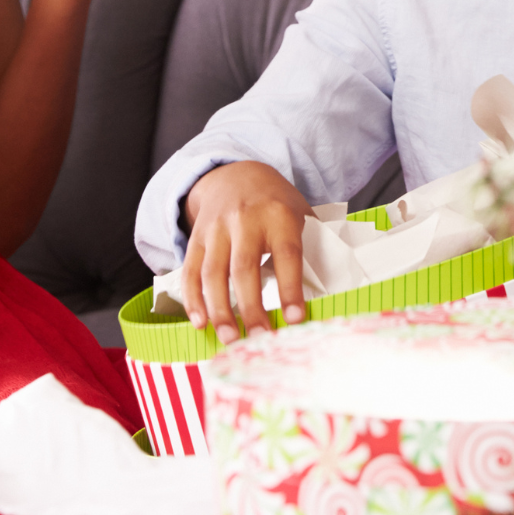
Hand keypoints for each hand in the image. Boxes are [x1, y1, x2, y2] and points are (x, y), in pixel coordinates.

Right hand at [180, 160, 310, 342]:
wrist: (236, 174)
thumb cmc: (275, 204)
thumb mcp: (300, 213)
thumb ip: (308, 247)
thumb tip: (323, 295)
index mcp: (279, 215)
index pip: (286, 254)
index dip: (290, 288)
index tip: (295, 319)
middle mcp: (244, 219)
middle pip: (245, 268)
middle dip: (251, 308)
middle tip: (259, 340)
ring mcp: (216, 228)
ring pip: (213, 273)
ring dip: (219, 310)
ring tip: (229, 339)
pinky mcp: (196, 237)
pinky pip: (191, 271)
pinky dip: (193, 299)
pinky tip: (200, 322)